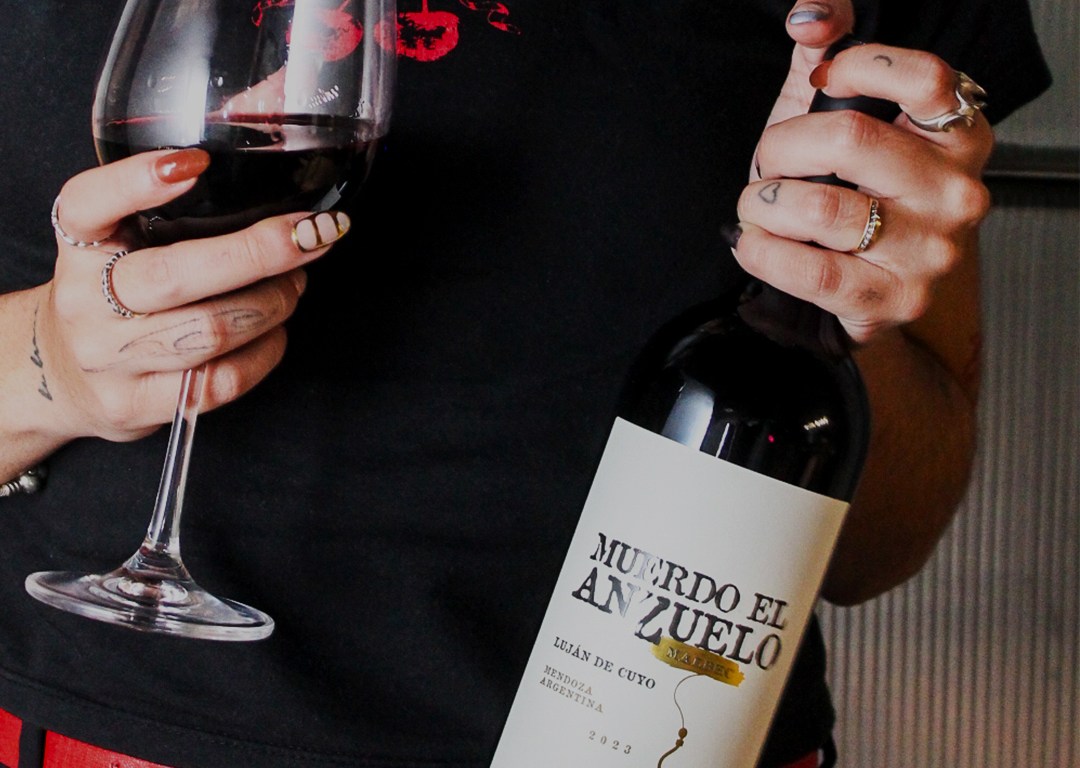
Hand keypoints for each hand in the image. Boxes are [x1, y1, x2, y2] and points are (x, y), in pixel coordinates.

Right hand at [38, 149, 348, 442]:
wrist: (66, 373)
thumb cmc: (119, 287)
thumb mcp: (129, 232)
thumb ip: (184, 179)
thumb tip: (270, 102)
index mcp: (81, 242)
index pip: (90, 203)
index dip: (137, 182)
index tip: (195, 162)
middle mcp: (86, 298)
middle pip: (179, 275)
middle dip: (261, 253)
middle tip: (311, 236)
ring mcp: (111, 356)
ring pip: (211, 331)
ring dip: (273, 303)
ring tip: (296, 283)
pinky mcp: (139, 404)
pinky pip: (221, 381)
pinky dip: (267, 351)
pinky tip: (276, 330)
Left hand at [730, 0, 992, 342]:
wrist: (874, 288)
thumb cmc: (855, 194)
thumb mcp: (846, 117)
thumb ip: (831, 56)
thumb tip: (809, 18)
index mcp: (959, 135)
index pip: (924, 77)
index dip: (857, 67)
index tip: (820, 78)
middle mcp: (956, 192)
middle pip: (849, 140)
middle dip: (782, 146)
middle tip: (769, 161)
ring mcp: (931, 251)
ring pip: (821, 209)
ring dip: (764, 205)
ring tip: (757, 207)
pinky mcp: (893, 299)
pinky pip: (811, 271)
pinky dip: (763, 252)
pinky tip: (754, 243)